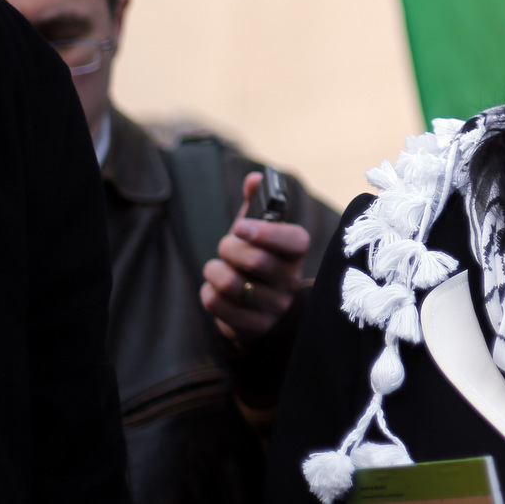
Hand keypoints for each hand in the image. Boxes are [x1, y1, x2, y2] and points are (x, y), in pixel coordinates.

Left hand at [199, 171, 310, 347]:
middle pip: (256, 261)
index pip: (295, 241)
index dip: (267, 232)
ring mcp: (273, 307)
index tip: (239, 226)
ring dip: (214, 270)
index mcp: (296, 254)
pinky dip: (208, 291)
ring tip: (218, 268)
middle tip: (225, 246)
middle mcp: (290, 282)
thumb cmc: (259, 262)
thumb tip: (255, 178)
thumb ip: (257, 203)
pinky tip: (215, 289)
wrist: (263, 310)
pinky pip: (217, 304)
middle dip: (229, 248)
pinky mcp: (253, 328)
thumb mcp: (259, 233)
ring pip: (232, 284)